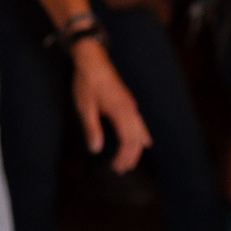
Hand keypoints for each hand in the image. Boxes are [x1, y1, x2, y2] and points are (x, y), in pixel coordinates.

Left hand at [68, 41, 151, 174]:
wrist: (93, 60)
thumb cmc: (87, 82)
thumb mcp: (84, 107)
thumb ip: (91, 129)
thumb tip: (96, 149)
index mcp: (121, 112)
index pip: (128, 141)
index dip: (123, 157)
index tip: (115, 168)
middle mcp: (131, 110)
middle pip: (137, 140)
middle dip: (130, 157)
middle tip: (120, 170)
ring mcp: (131, 106)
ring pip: (140, 132)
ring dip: (136, 149)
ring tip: (129, 163)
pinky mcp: (128, 103)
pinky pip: (140, 123)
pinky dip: (142, 136)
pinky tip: (146, 143)